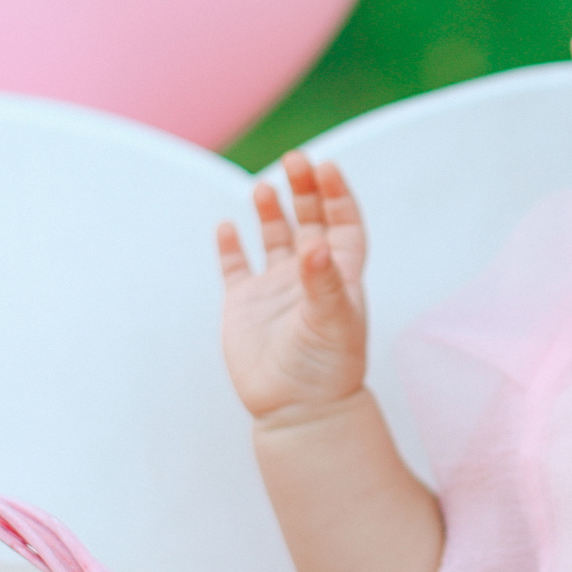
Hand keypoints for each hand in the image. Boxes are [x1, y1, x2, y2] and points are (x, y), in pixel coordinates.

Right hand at [217, 152, 370, 423]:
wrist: (298, 412)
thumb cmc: (327, 369)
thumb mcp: (332, 321)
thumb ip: (323, 281)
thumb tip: (314, 244)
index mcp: (341, 276)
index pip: (343, 225)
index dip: (337, 196)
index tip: (326, 168)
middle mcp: (310, 277)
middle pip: (310, 222)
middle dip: (304, 190)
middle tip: (294, 159)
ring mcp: (276, 290)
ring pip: (275, 239)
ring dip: (271, 211)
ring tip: (263, 188)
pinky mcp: (245, 306)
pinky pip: (236, 268)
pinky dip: (231, 246)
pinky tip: (228, 226)